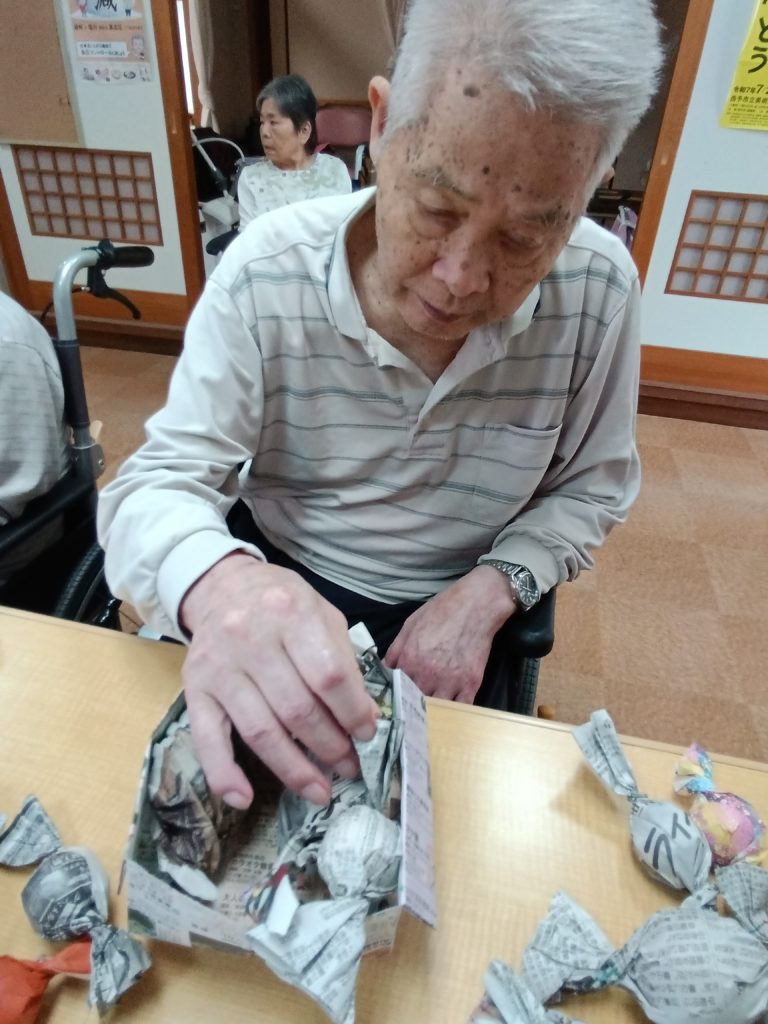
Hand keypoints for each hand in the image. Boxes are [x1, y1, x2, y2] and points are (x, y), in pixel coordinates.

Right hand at [179, 552, 377, 809]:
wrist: (223, 587)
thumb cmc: (281, 604)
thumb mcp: (321, 614)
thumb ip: (343, 660)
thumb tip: (365, 717)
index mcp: (290, 612)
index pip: (328, 676)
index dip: (352, 712)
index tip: (367, 733)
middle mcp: (249, 637)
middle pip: (297, 709)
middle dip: (329, 747)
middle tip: (348, 766)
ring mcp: (218, 665)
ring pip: (260, 731)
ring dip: (294, 769)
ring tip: (320, 790)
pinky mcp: (193, 688)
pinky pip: (207, 739)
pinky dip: (224, 774)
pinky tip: (245, 799)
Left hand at [383, 565, 516, 702]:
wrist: (476, 605)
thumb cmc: (442, 610)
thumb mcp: (410, 625)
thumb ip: (396, 650)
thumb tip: (386, 670)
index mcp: (410, 659)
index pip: (396, 688)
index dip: (395, 694)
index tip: (396, 698)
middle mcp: (428, 674)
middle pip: (414, 703)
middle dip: (412, 705)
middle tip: (412, 707)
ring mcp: (450, 681)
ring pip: (435, 709)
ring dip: (432, 710)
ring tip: (429, 710)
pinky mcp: (471, 684)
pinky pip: (459, 708)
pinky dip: (453, 712)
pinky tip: (449, 709)